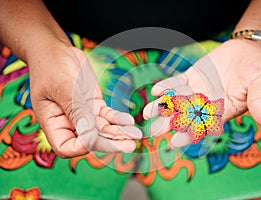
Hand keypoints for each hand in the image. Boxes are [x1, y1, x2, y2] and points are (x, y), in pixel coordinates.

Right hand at [28, 42, 141, 157]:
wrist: (56, 50)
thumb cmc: (51, 66)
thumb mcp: (61, 86)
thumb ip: (76, 109)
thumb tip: (89, 134)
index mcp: (52, 123)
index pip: (67, 147)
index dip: (82, 147)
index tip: (96, 138)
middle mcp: (68, 122)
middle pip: (90, 140)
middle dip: (110, 143)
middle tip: (130, 146)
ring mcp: (83, 114)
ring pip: (102, 129)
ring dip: (118, 132)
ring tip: (135, 134)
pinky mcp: (94, 105)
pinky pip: (108, 116)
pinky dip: (118, 119)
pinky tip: (129, 120)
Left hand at [143, 39, 260, 147]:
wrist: (249, 51)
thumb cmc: (258, 69)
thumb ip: (260, 102)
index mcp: (222, 111)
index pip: (204, 126)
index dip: (190, 134)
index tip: (175, 142)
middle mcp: (206, 104)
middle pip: (185, 116)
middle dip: (169, 124)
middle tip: (153, 132)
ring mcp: (197, 91)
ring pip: (177, 101)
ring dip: (162, 107)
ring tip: (147, 113)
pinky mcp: (191, 77)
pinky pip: (177, 83)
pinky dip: (167, 86)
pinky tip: (156, 91)